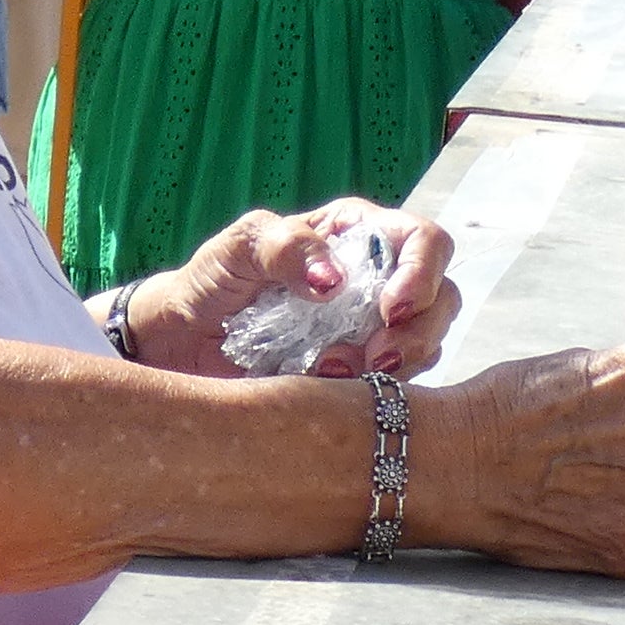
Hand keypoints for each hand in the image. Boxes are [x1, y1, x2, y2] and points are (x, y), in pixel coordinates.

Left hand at [127, 200, 459, 378]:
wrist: (182, 343)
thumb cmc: (213, 280)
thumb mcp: (240, 246)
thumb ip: (287, 247)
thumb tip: (334, 279)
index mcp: (358, 234)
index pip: (423, 240)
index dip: (422, 272)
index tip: (391, 309)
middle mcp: (377, 279)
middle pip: (443, 298)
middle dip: (418, 332)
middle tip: (376, 358)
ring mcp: (373, 330)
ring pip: (427, 345)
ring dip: (395, 365)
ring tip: (332, 372)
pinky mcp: (361, 374)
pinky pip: (396, 385)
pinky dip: (372, 391)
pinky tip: (326, 386)